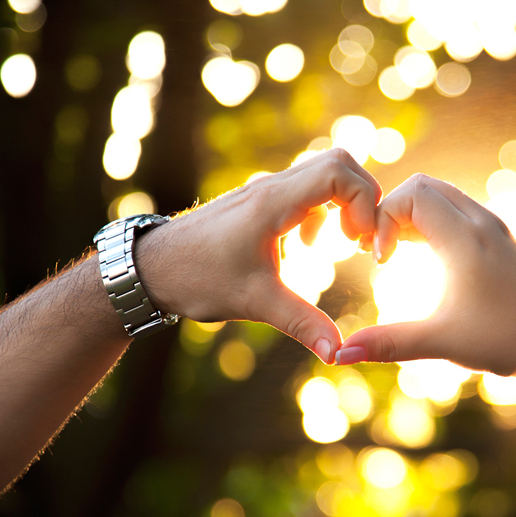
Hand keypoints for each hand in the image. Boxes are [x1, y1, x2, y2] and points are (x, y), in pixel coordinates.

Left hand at [135, 148, 380, 363]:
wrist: (150, 268)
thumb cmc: (197, 279)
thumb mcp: (254, 303)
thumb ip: (302, 323)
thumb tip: (337, 353)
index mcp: (273, 203)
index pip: (338, 172)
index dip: (365, 202)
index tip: (360, 243)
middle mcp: (271, 187)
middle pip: (339, 162)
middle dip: (362, 197)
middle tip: (359, 239)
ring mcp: (264, 190)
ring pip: (322, 172)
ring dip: (343, 202)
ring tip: (343, 244)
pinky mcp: (258, 201)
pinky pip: (304, 188)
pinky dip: (322, 209)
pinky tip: (309, 248)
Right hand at [337, 174, 515, 381]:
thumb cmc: (504, 342)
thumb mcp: (441, 343)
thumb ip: (388, 343)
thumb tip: (339, 356)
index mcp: (466, 239)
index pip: (412, 194)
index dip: (384, 219)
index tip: (379, 261)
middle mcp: (482, 222)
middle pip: (423, 185)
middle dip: (392, 211)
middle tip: (380, 252)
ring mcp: (494, 226)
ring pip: (442, 195)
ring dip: (412, 215)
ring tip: (396, 255)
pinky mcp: (500, 237)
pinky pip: (457, 209)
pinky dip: (432, 221)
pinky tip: (423, 257)